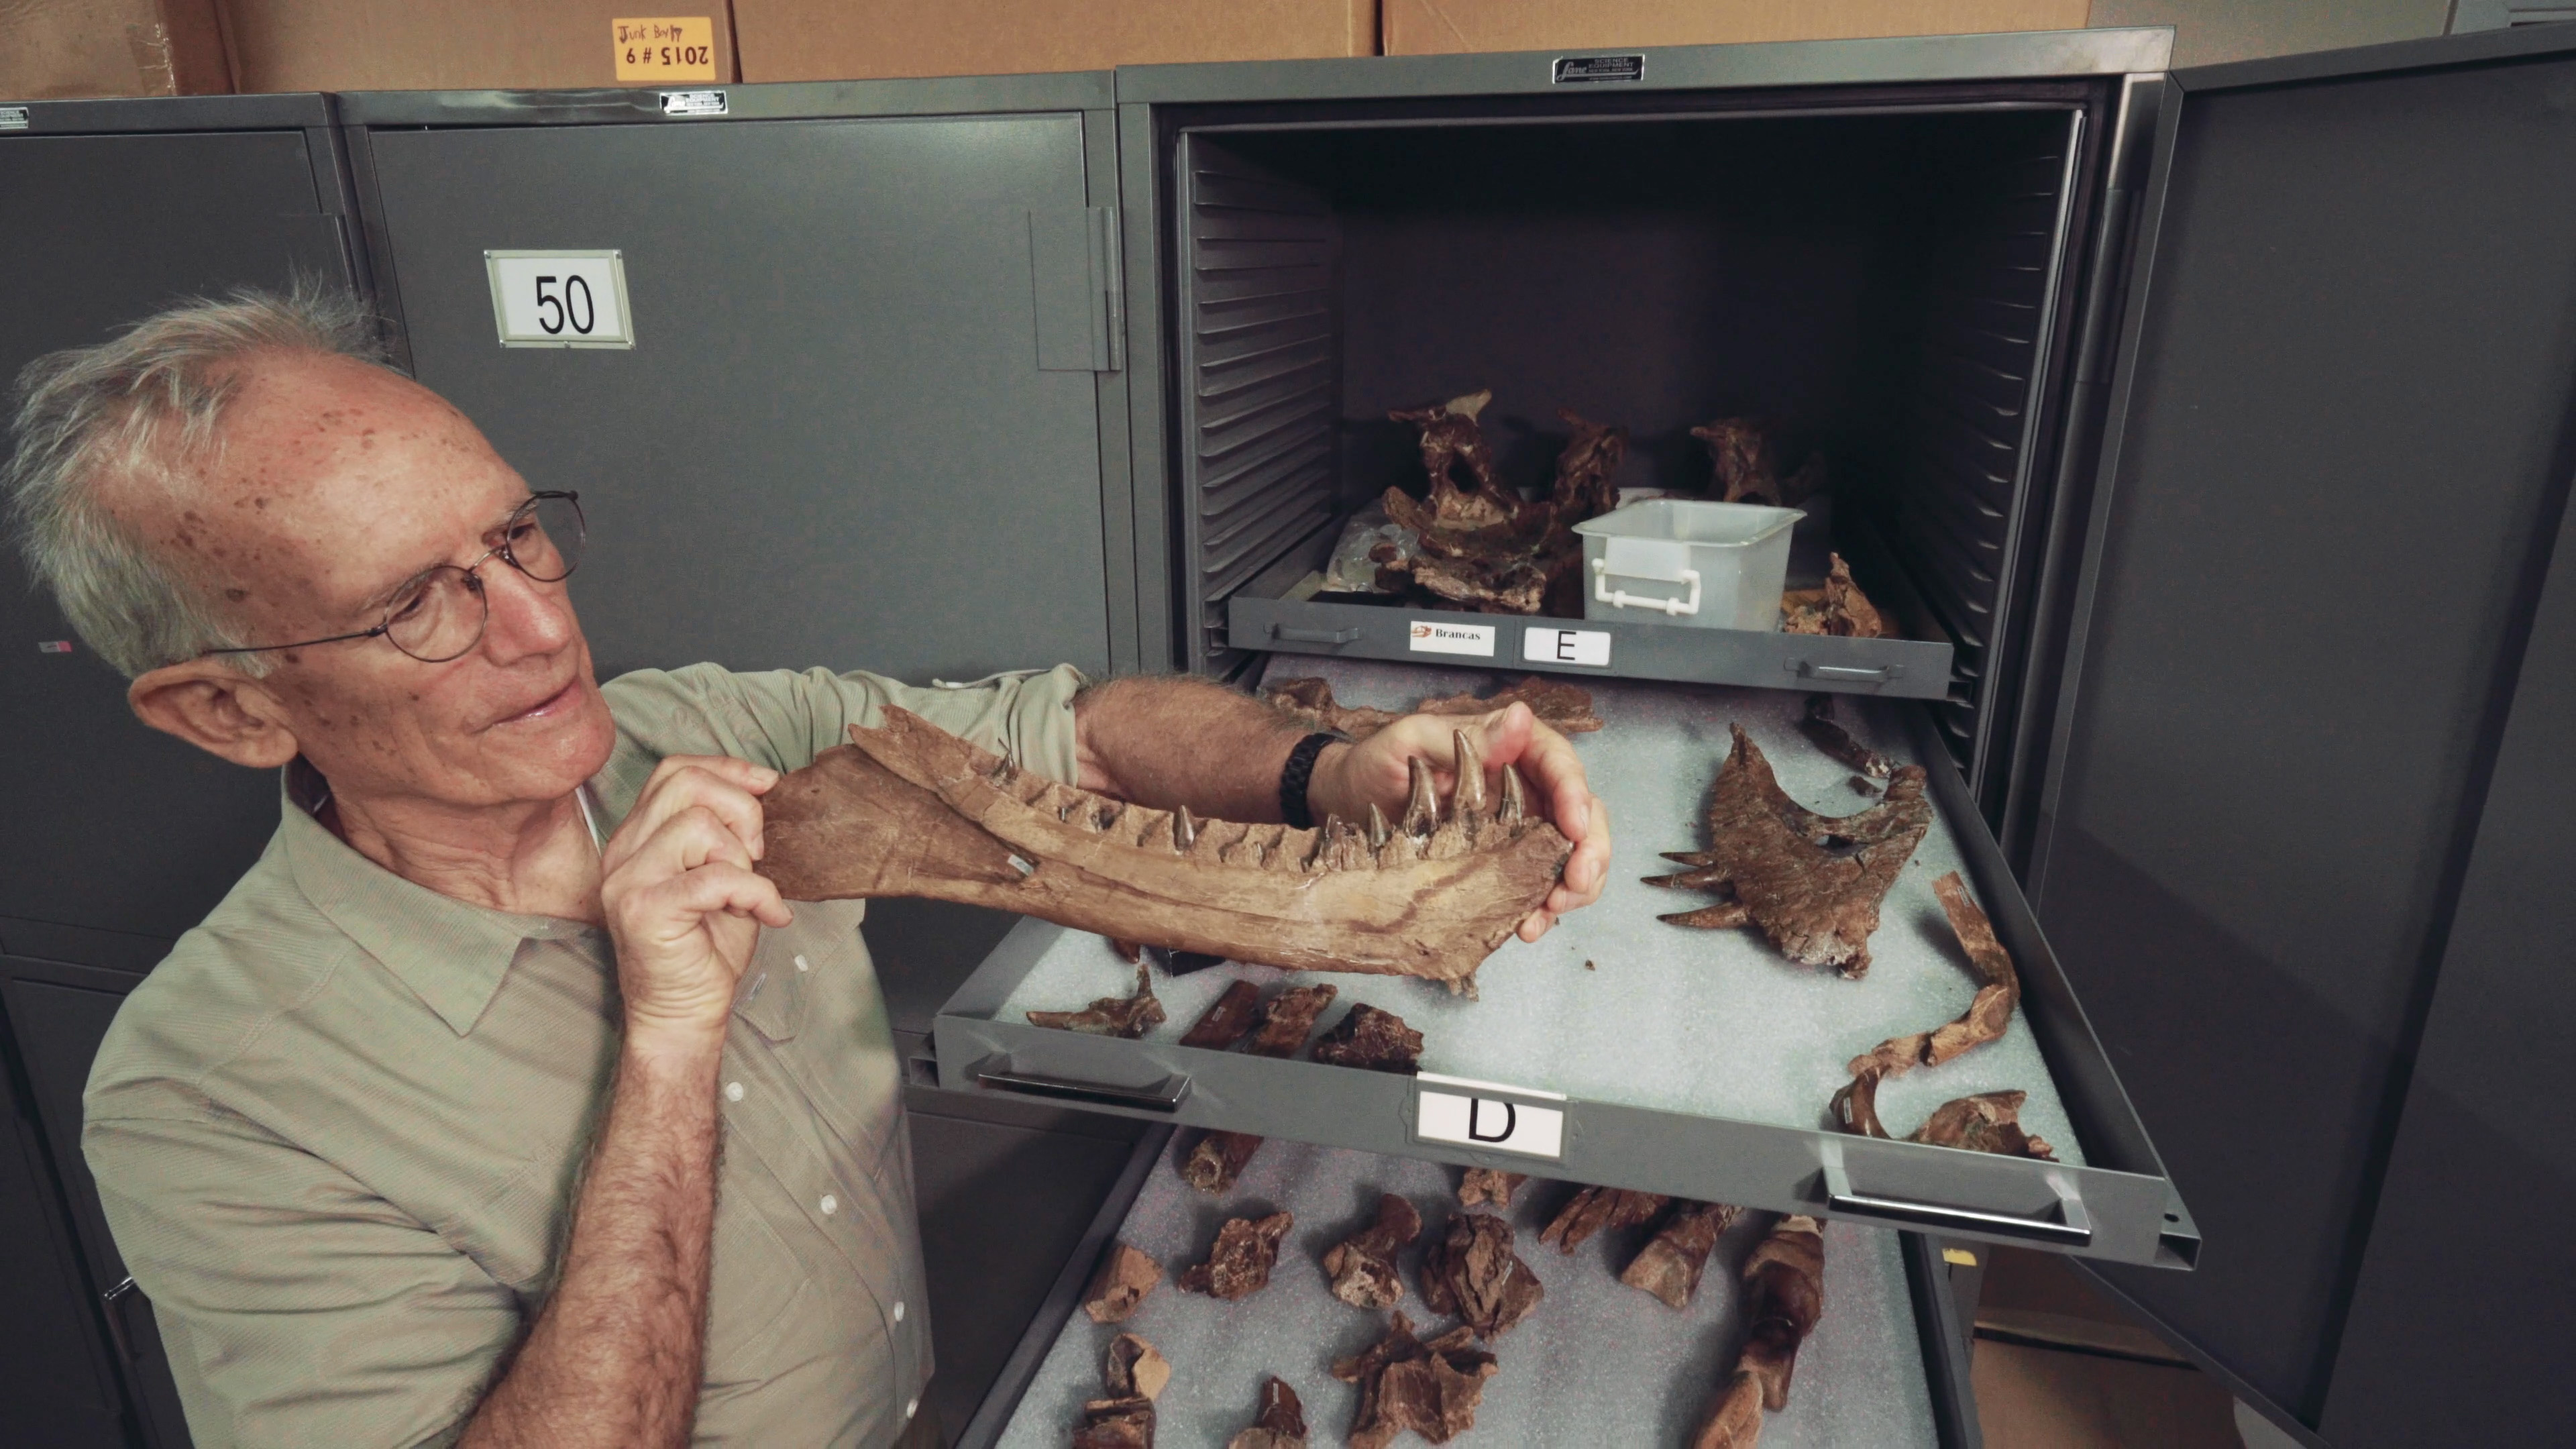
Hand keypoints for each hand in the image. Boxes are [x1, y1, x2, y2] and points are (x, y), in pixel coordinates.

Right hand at [597, 755, 794, 1054]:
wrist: (684, 1012)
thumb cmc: (705, 947)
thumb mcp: (723, 874)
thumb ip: (729, 831)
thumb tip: (763, 785)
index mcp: (638, 836)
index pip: (674, 771)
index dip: (726, 769)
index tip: (766, 785)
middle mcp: (623, 852)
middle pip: (686, 784)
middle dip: (740, 809)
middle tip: (757, 852)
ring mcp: (628, 880)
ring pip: (698, 825)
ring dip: (741, 858)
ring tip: (748, 891)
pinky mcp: (644, 911)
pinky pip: (714, 878)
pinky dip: (755, 892)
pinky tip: (769, 914)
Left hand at [1313, 702, 1610, 941]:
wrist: (1347, 802)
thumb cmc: (1377, 762)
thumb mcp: (1414, 738)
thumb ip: (1470, 735)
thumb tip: (1520, 719)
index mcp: (1510, 747)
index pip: (1560, 766)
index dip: (1576, 797)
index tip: (1573, 828)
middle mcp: (1524, 785)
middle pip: (1580, 813)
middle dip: (1589, 852)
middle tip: (1574, 885)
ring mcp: (1517, 825)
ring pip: (1568, 853)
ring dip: (1571, 886)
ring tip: (1549, 912)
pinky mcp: (1503, 859)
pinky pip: (1536, 881)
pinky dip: (1542, 906)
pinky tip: (1527, 924)